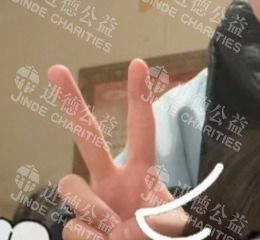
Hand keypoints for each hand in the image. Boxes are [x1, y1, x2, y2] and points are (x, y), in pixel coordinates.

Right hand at [48, 59, 187, 238]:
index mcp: (141, 173)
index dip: (139, 98)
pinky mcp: (75, 229)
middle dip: (70, 102)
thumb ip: (156, 221)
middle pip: (87, 136)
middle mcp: (111, 182)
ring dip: (96, 213)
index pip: (142, 129)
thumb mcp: (175, 227)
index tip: (138, 64)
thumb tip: (118, 225)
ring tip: (118, 235)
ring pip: (72, 188)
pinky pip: (74, 228)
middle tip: (56, 68)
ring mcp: (90, 204)